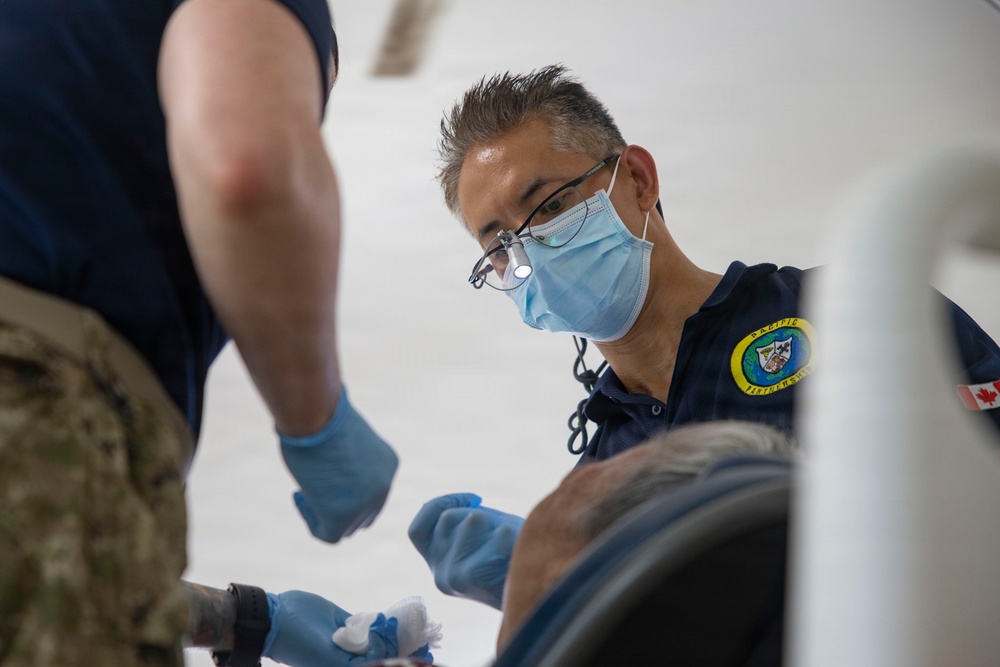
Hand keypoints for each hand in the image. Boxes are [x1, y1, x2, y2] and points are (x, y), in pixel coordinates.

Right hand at [263, 590, 426, 665]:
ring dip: (399, 634)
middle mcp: (350, 658)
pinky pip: (370, 624)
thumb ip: (358, 660)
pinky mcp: (346, 624)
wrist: (277, 618)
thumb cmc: (301, 644)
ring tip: (421, 630)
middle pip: (384, 654)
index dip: (402, 662)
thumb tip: (387, 656)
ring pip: (380, 639)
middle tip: (429, 641)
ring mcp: (350, 641)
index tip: (425, 657)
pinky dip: (385, 622)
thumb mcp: (331, 659)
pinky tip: (400, 619)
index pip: (381, 666)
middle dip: (405, 648)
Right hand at [280, 387, 397, 541]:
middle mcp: (384, 485)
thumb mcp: (344, 439)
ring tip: (304, 490)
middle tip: (313, 489)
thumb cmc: (323, 415)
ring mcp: (365, 503)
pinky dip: (311, 520)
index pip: (373, 493)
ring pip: (347, 527)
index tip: (325, 476)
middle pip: (365, 514)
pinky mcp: (341, 516)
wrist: (316, 413)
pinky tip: (299, 496)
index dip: (348, 491)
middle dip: (339, 507)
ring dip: (324, 513)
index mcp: (388, 464)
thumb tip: (333, 479)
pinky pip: (328, 534)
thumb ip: (347, 463)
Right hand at [408, 493, 523, 609]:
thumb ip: (464, 523)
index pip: (417, 531)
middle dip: (478, 513)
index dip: (439, 505)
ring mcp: (453, 577)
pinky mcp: (473, 577)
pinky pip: (496, 533)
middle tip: (503, 534)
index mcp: (438, 567)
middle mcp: (440, 575)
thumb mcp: (482, 538)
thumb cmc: (514, 557)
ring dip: (497, 524)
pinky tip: (517, 553)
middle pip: (448, 518)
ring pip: (472, 520)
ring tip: (511, 545)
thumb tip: (458, 505)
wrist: (538, 594)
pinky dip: (511, 534)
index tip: (473, 500)